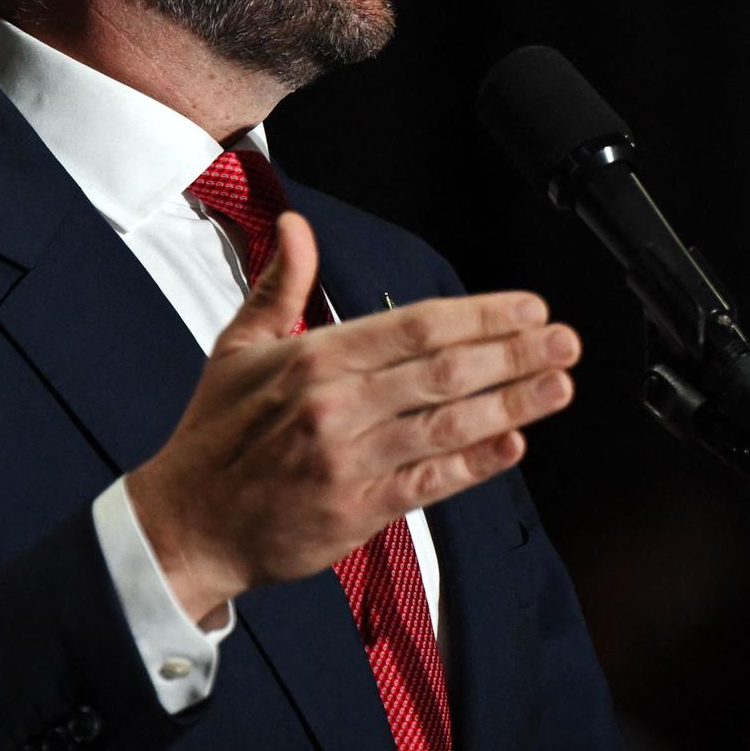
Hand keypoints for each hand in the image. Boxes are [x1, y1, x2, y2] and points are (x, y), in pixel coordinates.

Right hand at [124, 212, 579, 624]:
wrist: (187, 523)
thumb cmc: (216, 434)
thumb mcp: (238, 345)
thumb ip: (280, 282)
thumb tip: (295, 226)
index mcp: (313, 358)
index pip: (414, 326)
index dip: (479, 316)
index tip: (524, 308)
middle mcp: (336, 406)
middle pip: (443, 370)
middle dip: (512, 353)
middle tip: (562, 339)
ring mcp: (351, 461)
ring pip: (447, 424)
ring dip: (512, 402)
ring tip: (558, 384)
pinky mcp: (358, 511)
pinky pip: (430, 482)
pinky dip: (476, 463)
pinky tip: (515, 445)